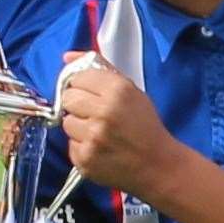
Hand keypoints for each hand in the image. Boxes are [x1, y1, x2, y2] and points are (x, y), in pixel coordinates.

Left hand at [56, 50, 179, 192]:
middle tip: (93, 113)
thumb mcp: (131, 91)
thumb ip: (100, 69)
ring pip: (66, 122)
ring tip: (98, 132)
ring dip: (79, 126)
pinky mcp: (85, 159)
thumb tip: (67, 57)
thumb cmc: (145, 126)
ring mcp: (92, 138)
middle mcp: (103, 112)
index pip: (78, 77)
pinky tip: (99, 148)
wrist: (157, 166)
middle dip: (77, 105)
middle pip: (68, 98)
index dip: (83, 86)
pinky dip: (82, 146)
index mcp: (117, 90)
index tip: (92, 94)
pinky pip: (70, 145)